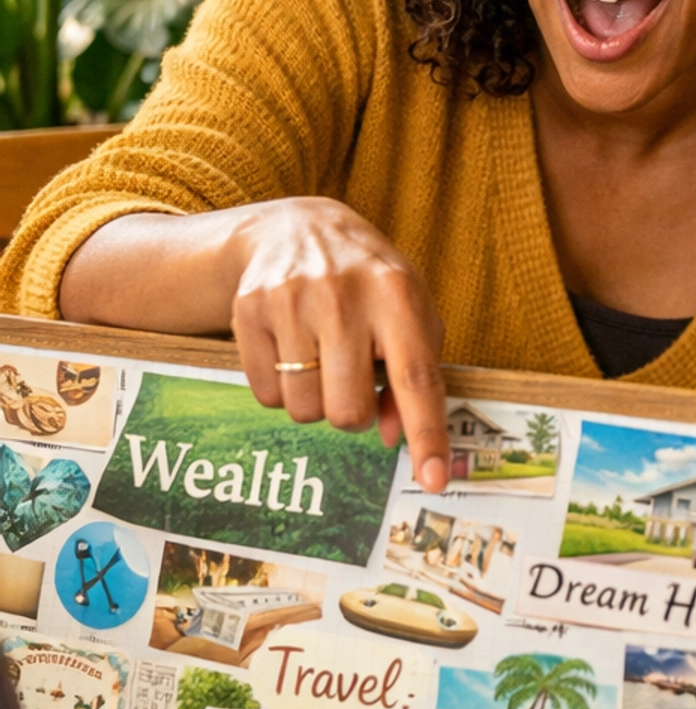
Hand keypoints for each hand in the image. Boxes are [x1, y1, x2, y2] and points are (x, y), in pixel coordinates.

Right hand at [230, 198, 447, 490]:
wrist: (298, 228)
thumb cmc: (368, 281)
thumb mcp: (409, 311)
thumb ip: (415, 373)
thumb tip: (393, 437)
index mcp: (396, 293)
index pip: (415, 377)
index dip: (426, 433)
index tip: (434, 479)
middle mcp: (342, 296)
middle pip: (348, 411)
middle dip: (353, 413)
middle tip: (352, 380)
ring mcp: (290, 301)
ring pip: (304, 410)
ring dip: (315, 400)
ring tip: (320, 358)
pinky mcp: (248, 310)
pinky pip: (264, 396)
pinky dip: (281, 389)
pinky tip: (291, 350)